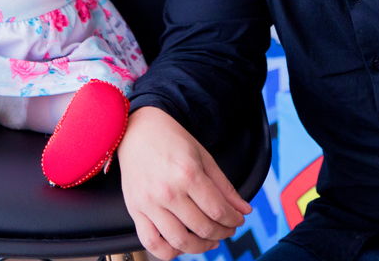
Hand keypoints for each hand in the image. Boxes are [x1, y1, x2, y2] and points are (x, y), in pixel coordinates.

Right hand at [118, 106, 251, 259]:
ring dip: (200, 247)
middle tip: (227, 229)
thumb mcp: (203, 156)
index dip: (233, 220)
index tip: (238, 220)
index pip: (218, 210)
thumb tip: (243, 210)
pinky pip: (151, 243)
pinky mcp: (135, 210)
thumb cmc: (169, 139)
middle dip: (222, 232)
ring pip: (179, 241)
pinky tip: (180, 246)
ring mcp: (149, 203)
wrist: (136, 130)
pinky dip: (167, 252)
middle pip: (203, 228)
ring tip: (208, 240)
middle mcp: (168, 191)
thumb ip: (224, 186)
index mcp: (187, 174)